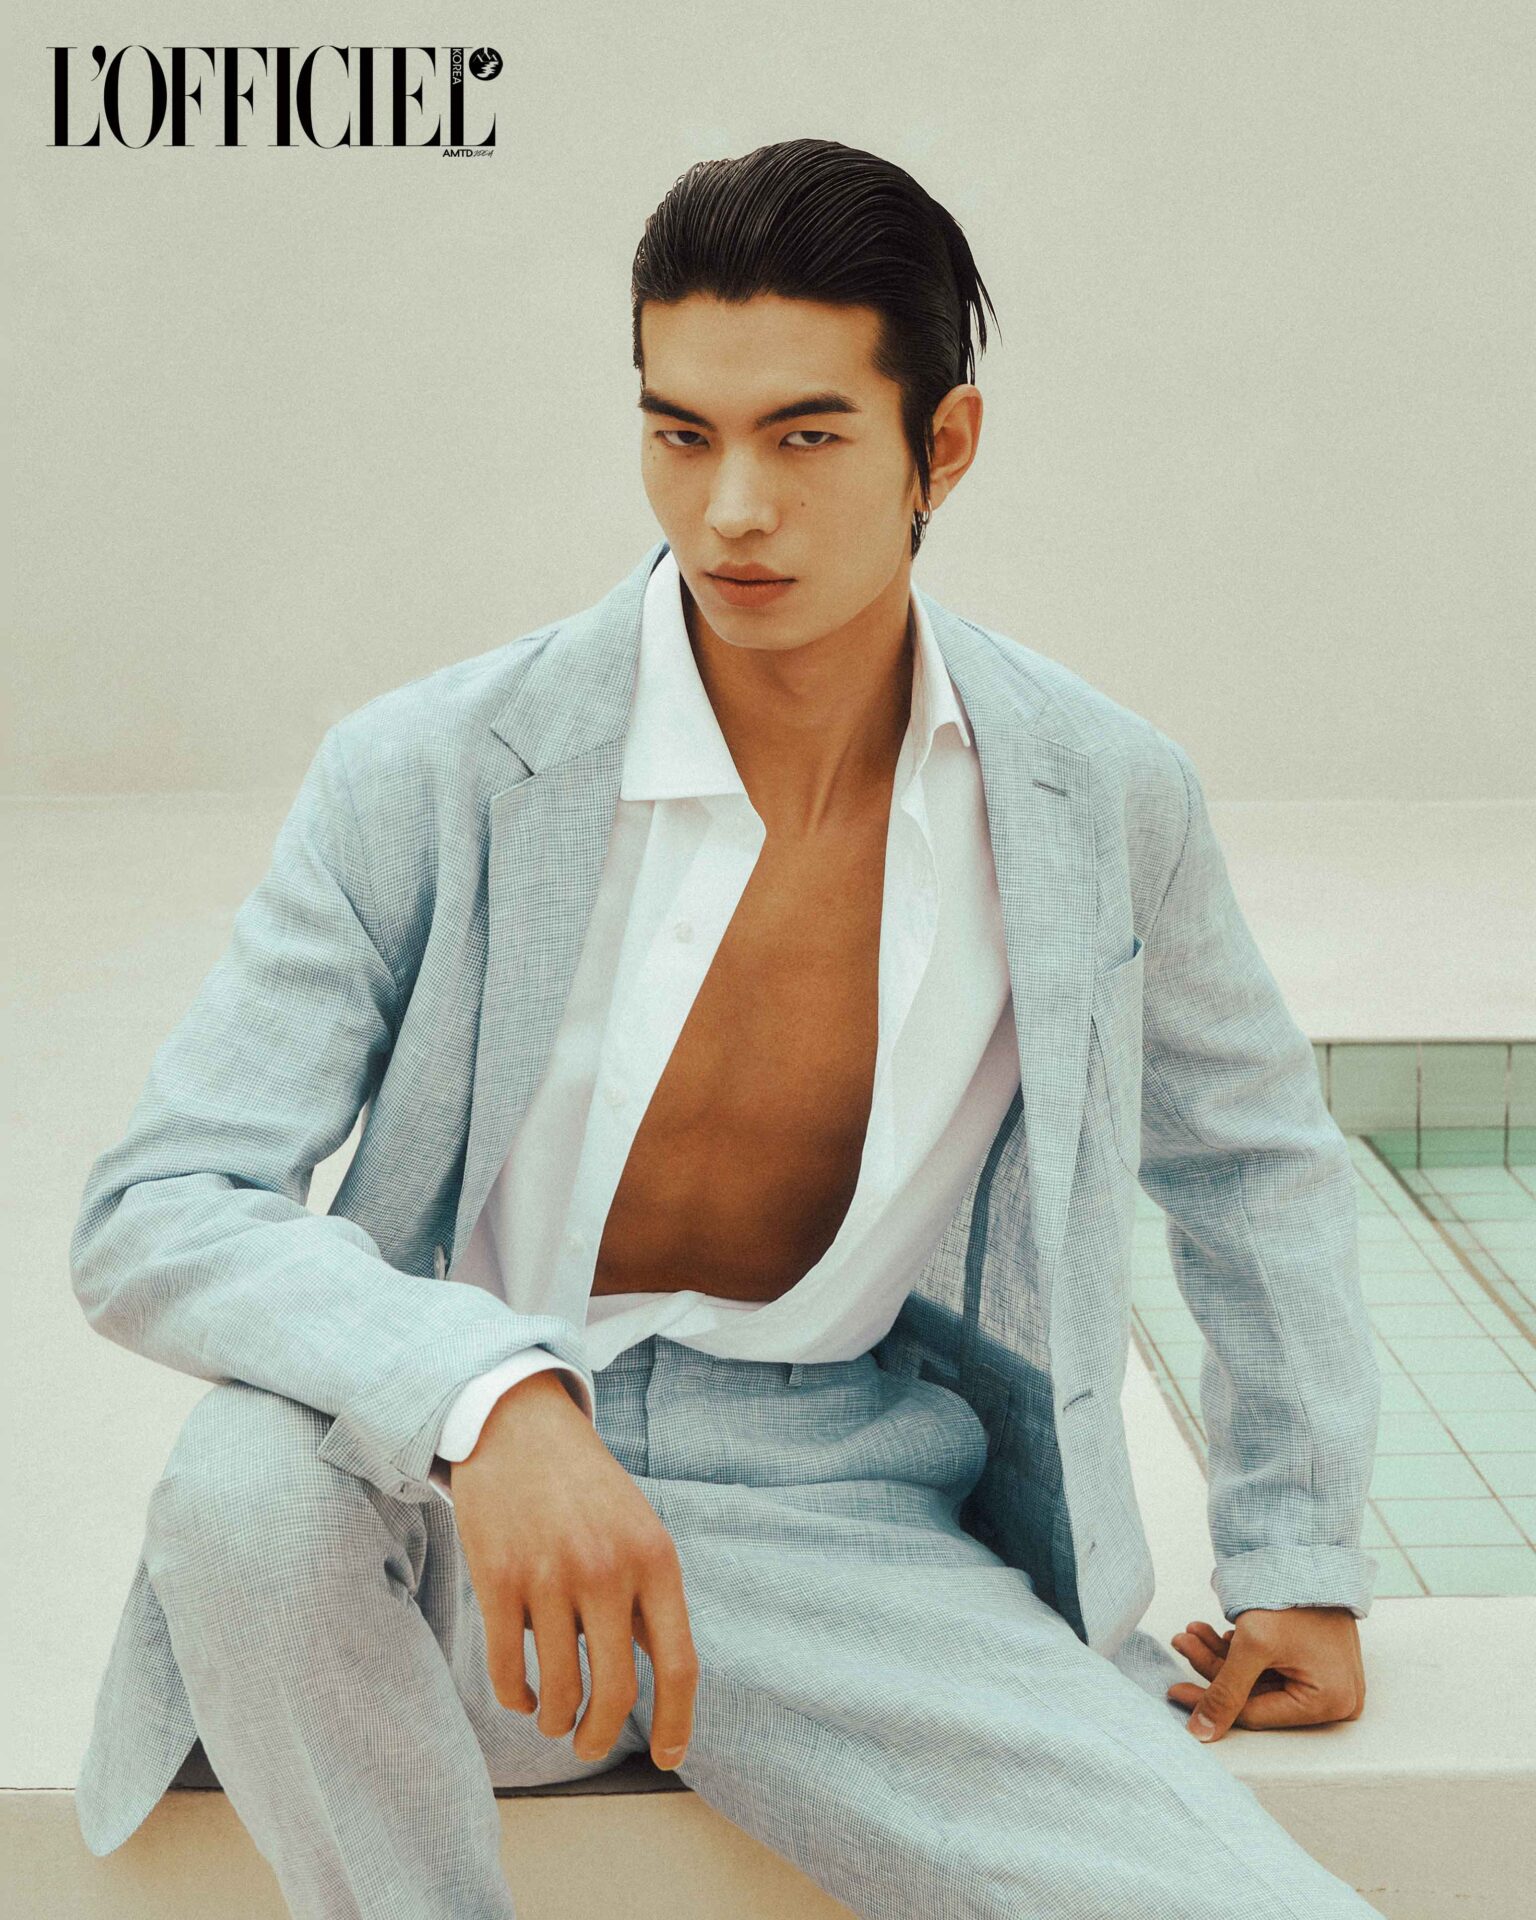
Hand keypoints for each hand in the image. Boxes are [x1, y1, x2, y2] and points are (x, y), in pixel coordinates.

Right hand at [451, 1370, 698, 1770]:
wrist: (519, 1427)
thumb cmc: (585, 1489)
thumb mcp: (638, 1528)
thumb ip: (649, 1598)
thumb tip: (660, 1687)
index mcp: (655, 1559)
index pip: (678, 1665)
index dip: (677, 1723)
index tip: (668, 1757)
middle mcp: (607, 1570)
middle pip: (615, 1693)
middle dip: (601, 1737)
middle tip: (590, 1744)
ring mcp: (550, 1577)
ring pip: (559, 1691)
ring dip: (556, 1720)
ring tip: (554, 1718)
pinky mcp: (497, 1580)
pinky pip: (508, 1671)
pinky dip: (516, 1698)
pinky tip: (522, 1696)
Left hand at [1167, 1606, 1365, 1740]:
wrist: (1313, 1552)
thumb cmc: (1293, 1596)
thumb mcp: (1254, 1645)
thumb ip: (1225, 1692)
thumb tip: (1200, 1735)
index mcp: (1328, 1704)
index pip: (1254, 1714)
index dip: (1209, 1702)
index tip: (1175, 1689)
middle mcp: (1335, 1700)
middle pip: (1255, 1695)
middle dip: (1213, 1667)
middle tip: (1183, 1642)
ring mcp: (1328, 1680)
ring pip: (1259, 1679)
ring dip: (1223, 1656)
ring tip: (1193, 1631)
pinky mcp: (1316, 1662)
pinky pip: (1272, 1667)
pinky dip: (1243, 1651)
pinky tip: (1218, 1632)